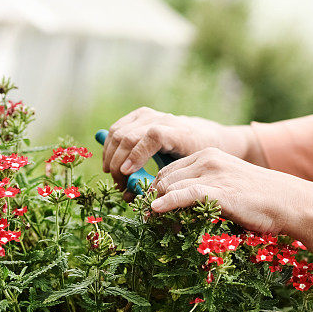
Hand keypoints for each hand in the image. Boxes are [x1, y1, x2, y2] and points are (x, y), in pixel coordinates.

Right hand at [103, 107, 226, 200]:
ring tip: (114, 178)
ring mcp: (149, 114)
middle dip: (119, 164)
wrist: (203, 135)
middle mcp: (163, 119)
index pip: (153, 137)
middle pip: (129, 136)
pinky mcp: (139, 114)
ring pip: (118, 133)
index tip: (126, 173)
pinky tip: (111, 164)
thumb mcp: (183, 173)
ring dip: (110, 157)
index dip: (137, 154)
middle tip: (119, 186)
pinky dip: (109, 147)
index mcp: (179, 133)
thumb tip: (129, 197)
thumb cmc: (193, 160)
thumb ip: (159, 183)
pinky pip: (116, 129)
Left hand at [148, 147, 299, 234]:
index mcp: (208, 155)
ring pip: (170, 185)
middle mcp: (208, 159)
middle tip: (145, 218)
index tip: (148, 207)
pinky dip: (166, 203)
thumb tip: (176, 206)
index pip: (169, 169)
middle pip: (165, 177)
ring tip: (150, 223)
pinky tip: (155, 211)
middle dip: (152, 198)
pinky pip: (183, 195)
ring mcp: (213, 174)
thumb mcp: (227, 185)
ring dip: (157, 205)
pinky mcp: (219, 191)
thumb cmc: (259, 198)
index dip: (155, 189)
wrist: (288, 201)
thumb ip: (203, 188)